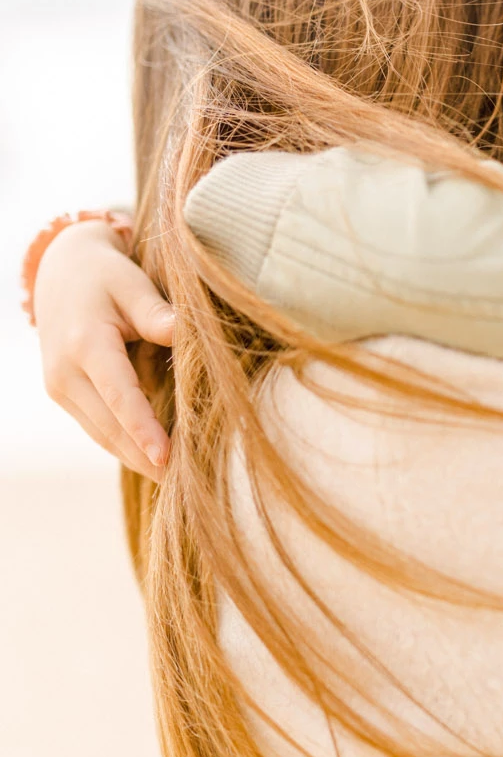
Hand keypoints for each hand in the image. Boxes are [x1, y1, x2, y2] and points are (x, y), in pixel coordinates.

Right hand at [34, 220, 175, 479]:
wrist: (61, 272)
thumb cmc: (105, 275)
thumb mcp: (132, 283)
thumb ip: (157, 313)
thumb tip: (188, 332)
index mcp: (84, 344)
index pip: (118, 396)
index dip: (143, 429)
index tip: (166, 458)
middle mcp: (64, 374)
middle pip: (109, 428)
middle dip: (146, 458)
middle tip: (189, 485)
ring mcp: (60, 388)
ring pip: (102, 436)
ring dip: (137, 459)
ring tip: (178, 482)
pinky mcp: (64, 396)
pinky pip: (99, 428)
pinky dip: (126, 445)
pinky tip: (157, 460)